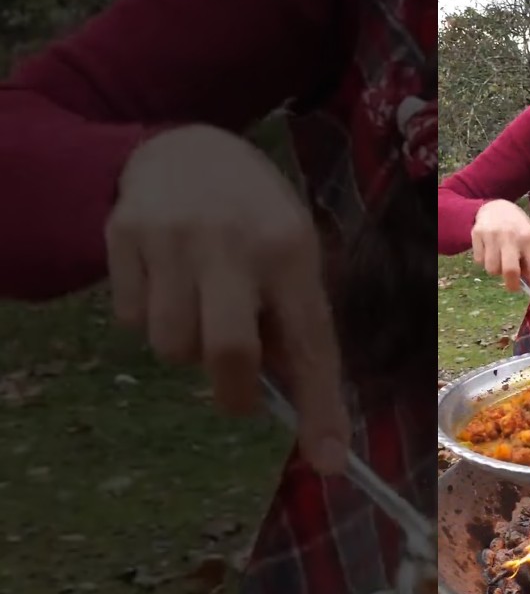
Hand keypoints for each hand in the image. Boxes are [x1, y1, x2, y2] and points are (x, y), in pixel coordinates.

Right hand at [105, 124, 350, 473]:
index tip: (330, 460)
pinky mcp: (123, 238)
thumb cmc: (255, 215)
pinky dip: (149, 320)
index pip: (310, 341)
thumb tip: (299, 404)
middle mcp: (231, 244)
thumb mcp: (291, 251)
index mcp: (290, 248)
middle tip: (242, 400)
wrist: (187, 146)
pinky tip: (167, 284)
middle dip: (236, 394)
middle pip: (230, 352)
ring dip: (189, 351)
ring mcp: (172, 239)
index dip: (321, 406)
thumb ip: (294, 317)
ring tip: (203, 312)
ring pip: (172, 346)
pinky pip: (130, 321)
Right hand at [470, 199, 529, 308]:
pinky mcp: (477, 234)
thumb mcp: (529, 239)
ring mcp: (492, 235)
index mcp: (529, 238)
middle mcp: (510, 236)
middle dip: (512, 284)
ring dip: (497, 270)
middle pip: (510, 271)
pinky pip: (479, 261)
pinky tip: (490, 249)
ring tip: (501, 258)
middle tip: (513, 286)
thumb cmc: (517, 228)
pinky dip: (485, 261)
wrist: (496, 206)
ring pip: (492, 269)